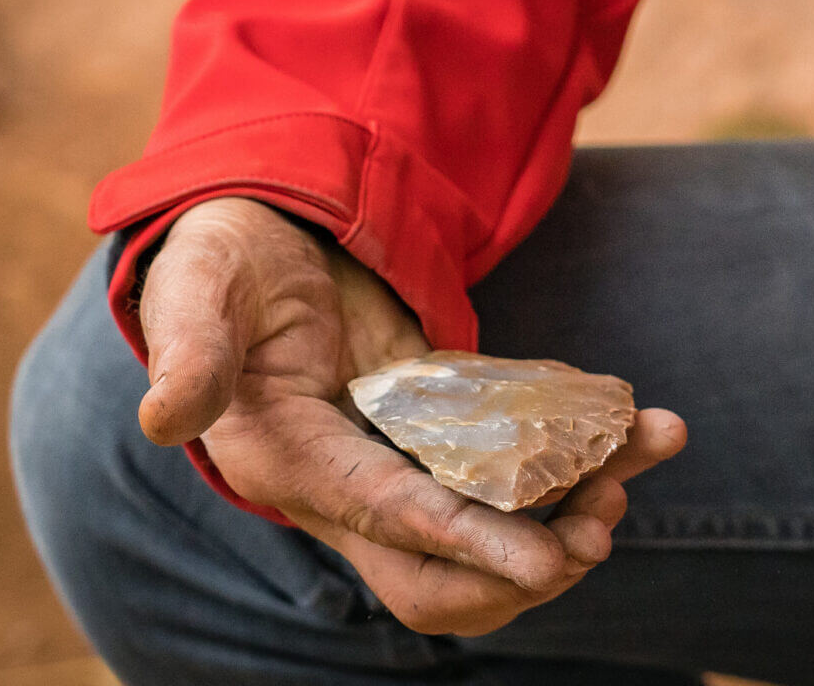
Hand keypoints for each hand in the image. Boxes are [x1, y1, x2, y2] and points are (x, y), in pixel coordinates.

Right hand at [137, 197, 685, 634]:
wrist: (269, 242)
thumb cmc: (228, 261)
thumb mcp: (201, 286)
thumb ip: (191, 347)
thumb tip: (166, 417)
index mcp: (293, 462)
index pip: (389, 520)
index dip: (467, 544)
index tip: (548, 561)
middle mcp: (353, 485)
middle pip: (447, 571)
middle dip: (532, 562)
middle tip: (605, 520)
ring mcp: (405, 465)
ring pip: (498, 523)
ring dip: (578, 505)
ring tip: (648, 448)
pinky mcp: (446, 433)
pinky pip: (520, 465)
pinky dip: (583, 450)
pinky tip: (632, 418)